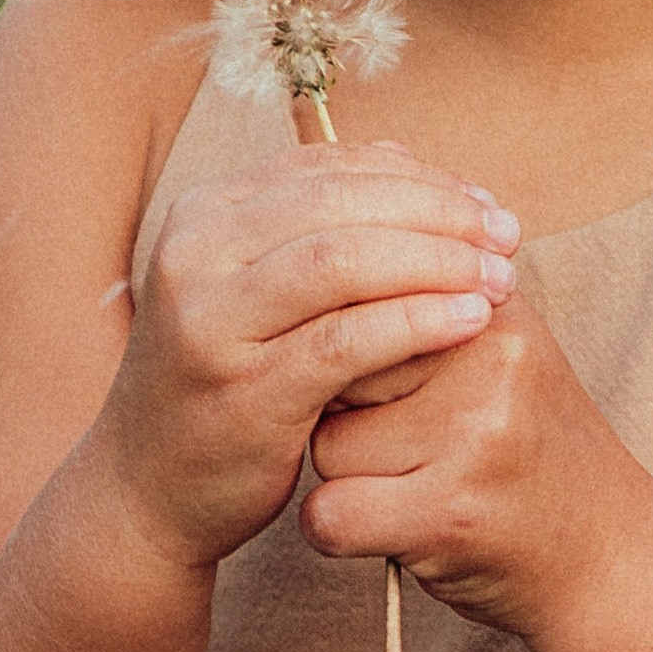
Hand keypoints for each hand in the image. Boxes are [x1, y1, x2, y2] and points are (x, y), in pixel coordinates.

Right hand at [90, 143, 520, 574]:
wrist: (146, 492)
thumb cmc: (225, 382)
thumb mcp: (256, 290)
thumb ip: (319, 228)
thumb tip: (409, 159)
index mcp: (203, 215)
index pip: (326, 167)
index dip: (417, 177)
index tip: (484, 204)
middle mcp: (195, 256)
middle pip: (339, 203)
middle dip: (437, 212)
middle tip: (506, 235)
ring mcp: (211, 323)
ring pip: (341, 260)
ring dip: (435, 261)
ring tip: (500, 277)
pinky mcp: (243, 391)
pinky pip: (345, 341)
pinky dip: (417, 321)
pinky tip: (469, 321)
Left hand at [301, 296, 652, 637]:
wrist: (609, 554)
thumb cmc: (529, 448)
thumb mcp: (499, 351)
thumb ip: (428, 299)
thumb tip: (330, 247)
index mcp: (495, 305)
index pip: (359, 296)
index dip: (351, 351)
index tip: (382, 387)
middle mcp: (490, 359)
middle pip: (335, 367)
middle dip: (345, 411)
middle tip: (411, 443)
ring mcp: (475, 436)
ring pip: (327, 445)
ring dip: (350, 478)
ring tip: (419, 486)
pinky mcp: (452, 513)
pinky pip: (330, 513)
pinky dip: (341, 532)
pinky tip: (394, 529)